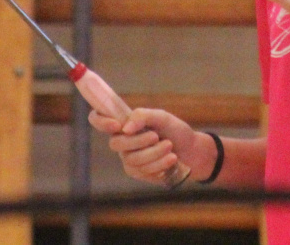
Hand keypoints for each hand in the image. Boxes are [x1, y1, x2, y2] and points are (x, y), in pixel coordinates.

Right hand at [88, 107, 202, 184]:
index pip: (98, 118)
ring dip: (154, 153)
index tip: (117, 125)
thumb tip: (126, 127)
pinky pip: (142, 171)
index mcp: (124, 123)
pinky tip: (171, 159)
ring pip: (132, 160)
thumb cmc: (175, 131)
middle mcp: (122, 141)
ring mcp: (128, 158)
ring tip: (170, 147)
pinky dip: (159, 165)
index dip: (100, 121)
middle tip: (157, 136)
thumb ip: (143, 116)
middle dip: (139, 141)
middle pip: (116, 144)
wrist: (191, 151)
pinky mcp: (138, 173)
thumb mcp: (162, 117)